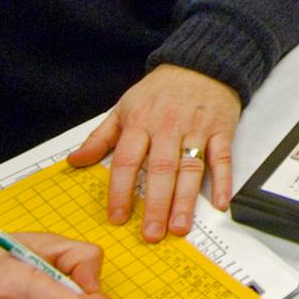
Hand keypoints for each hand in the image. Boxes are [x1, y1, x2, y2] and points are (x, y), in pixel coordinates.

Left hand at [69, 64, 241, 237]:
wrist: (201, 63)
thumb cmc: (160, 90)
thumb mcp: (124, 107)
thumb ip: (100, 138)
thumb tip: (75, 162)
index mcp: (140, 122)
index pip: (127, 160)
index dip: (121, 190)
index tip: (118, 216)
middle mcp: (168, 127)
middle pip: (161, 170)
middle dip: (156, 205)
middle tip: (151, 234)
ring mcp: (197, 129)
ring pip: (190, 169)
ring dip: (185, 201)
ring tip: (179, 228)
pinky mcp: (221, 130)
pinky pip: (222, 158)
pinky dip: (222, 181)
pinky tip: (219, 203)